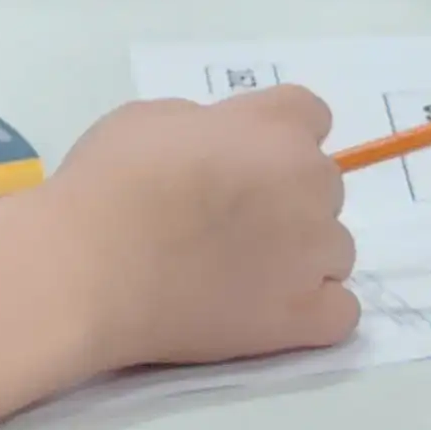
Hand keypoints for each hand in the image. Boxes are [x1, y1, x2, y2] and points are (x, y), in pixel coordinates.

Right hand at [44, 85, 360, 369]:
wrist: (89, 269)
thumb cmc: (109, 185)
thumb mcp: (150, 119)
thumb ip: (206, 127)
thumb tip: (219, 151)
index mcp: (274, 126)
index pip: (310, 114)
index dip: (275, 137)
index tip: (240, 161)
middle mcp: (310, 181)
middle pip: (322, 184)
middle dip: (286, 198)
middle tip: (227, 223)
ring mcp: (314, 252)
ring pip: (334, 249)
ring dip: (300, 255)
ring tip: (238, 276)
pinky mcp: (306, 316)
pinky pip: (340, 312)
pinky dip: (313, 311)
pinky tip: (268, 312)